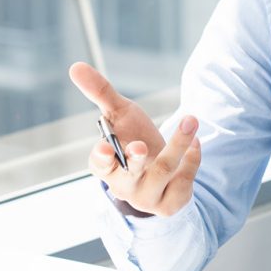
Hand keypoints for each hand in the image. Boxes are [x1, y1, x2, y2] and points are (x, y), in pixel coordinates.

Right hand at [70, 62, 201, 216]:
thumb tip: (75, 66)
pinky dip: (192, 158)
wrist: (164, 172)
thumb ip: (100, 93)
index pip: (99, 165)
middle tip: (141, 146)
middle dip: (136, 159)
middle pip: (130, 173)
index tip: (105, 149)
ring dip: (178, 143)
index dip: (101, 158)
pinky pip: (184, 179)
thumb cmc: (134, 139)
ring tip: (190, 120)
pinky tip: (195, 142)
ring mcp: (148, 197)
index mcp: (106, 167)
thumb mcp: (119, 115)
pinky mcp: (171, 203)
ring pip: (163, 170)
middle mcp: (124, 185)